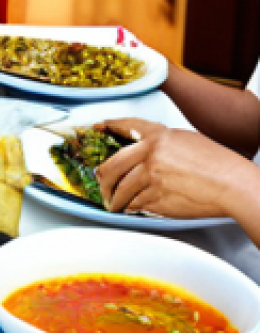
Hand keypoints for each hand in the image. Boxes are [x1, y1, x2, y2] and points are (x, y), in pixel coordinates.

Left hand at [96, 117, 258, 220]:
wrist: (233, 185)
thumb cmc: (217, 164)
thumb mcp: (186, 140)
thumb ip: (161, 142)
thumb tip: (143, 149)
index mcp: (158, 137)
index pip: (127, 126)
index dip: (110, 125)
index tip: (100, 126)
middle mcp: (150, 155)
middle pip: (112, 166)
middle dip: (102, 178)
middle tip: (101, 183)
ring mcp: (151, 178)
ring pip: (120, 189)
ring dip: (113, 199)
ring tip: (113, 203)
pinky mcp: (156, 198)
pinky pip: (135, 203)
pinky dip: (130, 206)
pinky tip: (130, 207)